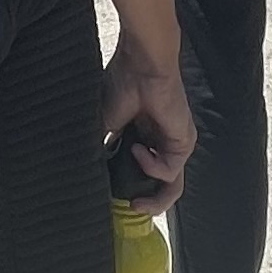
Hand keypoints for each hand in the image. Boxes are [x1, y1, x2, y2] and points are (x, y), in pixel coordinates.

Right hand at [99, 42, 194, 214]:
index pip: (142, 175)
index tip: (113, 197)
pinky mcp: (183, 143)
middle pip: (162, 187)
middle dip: (148, 204)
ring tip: (136, 201)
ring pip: (173, 186)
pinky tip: (137, 148)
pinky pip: (170, 171)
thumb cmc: (121, 85)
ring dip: (155, 199)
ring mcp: (174, 145)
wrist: (140, 65)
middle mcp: (161, 144)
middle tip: (131, 207)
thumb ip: (103, 149)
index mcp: (144, 139)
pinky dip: (150, 166)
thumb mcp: (104, 124)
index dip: (130, 189)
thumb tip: (88, 172)